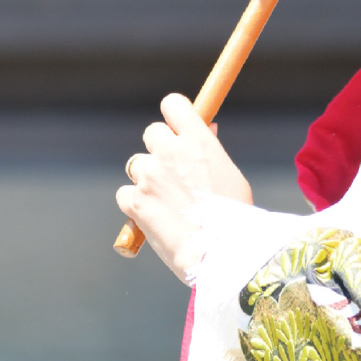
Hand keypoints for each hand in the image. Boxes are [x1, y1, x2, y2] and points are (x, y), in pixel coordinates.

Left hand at [116, 93, 252, 281]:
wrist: (222, 255)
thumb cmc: (235, 219)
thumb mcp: (230, 175)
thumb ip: (210, 151)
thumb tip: (203, 131)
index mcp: (198, 141)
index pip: (173, 104)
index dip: (173, 115)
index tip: (176, 128)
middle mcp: (170, 152)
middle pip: (152, 132)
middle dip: (160, 149)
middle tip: (173, 173)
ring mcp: (149, 176)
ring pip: (137, 165)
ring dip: (147, 179)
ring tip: (168, 204)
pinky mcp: (134, 201)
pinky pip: (125, 193)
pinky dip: (135, 204)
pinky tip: (155, 218)